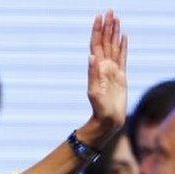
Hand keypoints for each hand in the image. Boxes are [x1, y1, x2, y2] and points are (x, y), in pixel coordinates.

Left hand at [84, 10, 127, 139]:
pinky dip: (123, 45)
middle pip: (106, 41)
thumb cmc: (99, 108)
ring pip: (114, 46)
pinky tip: (124, 36)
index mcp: (97, 67)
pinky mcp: (121, 75)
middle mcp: (104, 66)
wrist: (108, 119)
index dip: (97, 30)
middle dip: (107, 26)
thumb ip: (93, 74)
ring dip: (115, 32)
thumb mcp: (94, 91)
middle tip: (109, 11)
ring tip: (116, 19)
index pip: (97, 44)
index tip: (99, 17)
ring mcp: (113, 70)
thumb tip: (91, 56)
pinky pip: (123, 56)